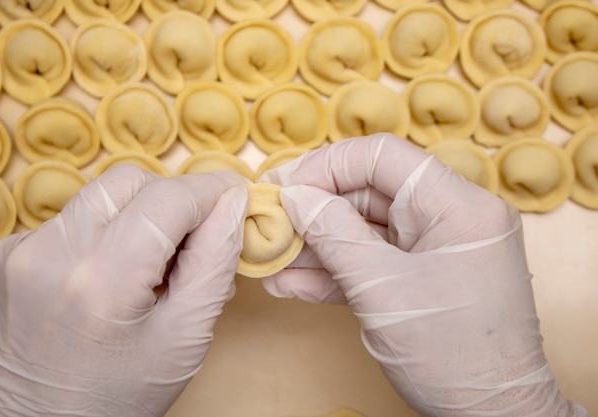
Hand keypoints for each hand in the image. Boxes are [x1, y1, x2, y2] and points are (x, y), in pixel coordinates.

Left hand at [0, 165, 247, 416]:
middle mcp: (52, 252)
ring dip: (139, 215)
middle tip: (195, 239)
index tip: (237, 195)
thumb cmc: (113, 399)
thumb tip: (233, 204)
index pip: (170, 198)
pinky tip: (111, 277)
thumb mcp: (182, 341)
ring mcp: (22, 251)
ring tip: (153, 264)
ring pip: (101, 195)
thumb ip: (214, 264)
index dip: (212, 189)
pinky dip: (104, 233)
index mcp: (102, 279)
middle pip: (131, 181)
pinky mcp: (8, 256)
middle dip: (174, 199)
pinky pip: (72, 220)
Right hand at [260, 133, 585, 415]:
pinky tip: (294, 281)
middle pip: (369, 189)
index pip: (382, 156)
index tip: (284, 187)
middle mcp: (451, 217)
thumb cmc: (455, 356)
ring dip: (318, 243)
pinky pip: (373, 257)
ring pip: (365, 226)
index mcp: (457, 206)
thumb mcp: (382, 290)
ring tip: (275, 259)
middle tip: (274, 224)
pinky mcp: (422, 273)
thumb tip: (295, 198)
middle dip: (315, 209)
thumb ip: (334, 237)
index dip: (326, 166)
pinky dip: (336, 268)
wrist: (489, 416)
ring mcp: (436, 246)